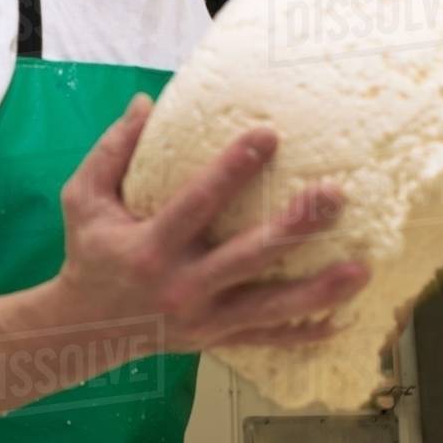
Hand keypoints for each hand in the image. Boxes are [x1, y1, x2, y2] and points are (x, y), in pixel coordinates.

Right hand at [55, 94, 370, 353]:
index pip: (197, 203)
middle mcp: (181, 286)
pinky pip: (267, 340)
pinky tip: (345, 322)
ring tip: (361, 268)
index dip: (233, 169)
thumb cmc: (88, 255)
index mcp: (150, 248)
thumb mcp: (82, 199)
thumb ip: (112, 150)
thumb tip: (146, 102)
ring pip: (269, 307)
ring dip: (318, 291)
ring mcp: (203, 319)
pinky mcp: (215, 340)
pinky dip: (305, 335)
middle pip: (248, 257)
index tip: (269, 134)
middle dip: (294, 227)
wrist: (81, 330)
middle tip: (334, 196)